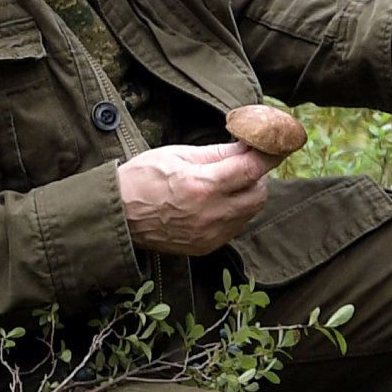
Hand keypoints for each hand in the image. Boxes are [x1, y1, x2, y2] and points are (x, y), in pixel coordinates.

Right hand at [119, 140, 269, 255]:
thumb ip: (218, 152)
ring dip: (247, 194)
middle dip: (256, 176)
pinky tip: (215, 202)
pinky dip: (235, 212)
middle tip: (241, 164)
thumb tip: (248, 144)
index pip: (252, 169)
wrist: (116, 217)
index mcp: (202, 185)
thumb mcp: (178, 155)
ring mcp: (210, 234)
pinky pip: (236, 226)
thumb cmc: (142, 178)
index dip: (269, 154)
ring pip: (251, 212)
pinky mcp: (207, 247)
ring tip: (225, 183)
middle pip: (259, 193)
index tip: (275, 144)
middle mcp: (211, 213)